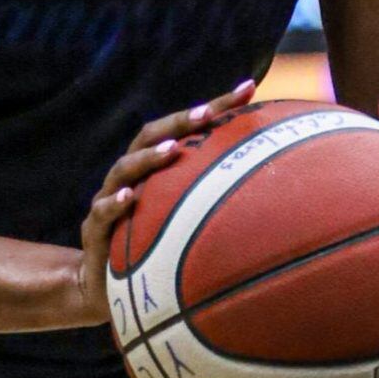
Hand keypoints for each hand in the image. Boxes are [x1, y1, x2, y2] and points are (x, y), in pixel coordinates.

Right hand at [74, 77, 258, 327]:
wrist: (105, 289)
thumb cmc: (156, 253)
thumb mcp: (189, 227)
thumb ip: (220, 206)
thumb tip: (283, 193)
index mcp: (155, 169)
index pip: (184, 127)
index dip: (216, 106)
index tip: (249, 88)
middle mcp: (132, 177)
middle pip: (150, 135)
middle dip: (179, 121)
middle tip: (207, 114)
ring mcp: (110, 199)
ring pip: (124, 169)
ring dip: (148, 158)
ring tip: (173, 149)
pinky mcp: (95, 231)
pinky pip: (101, 212)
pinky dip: (115, 204)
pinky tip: (131, 199)